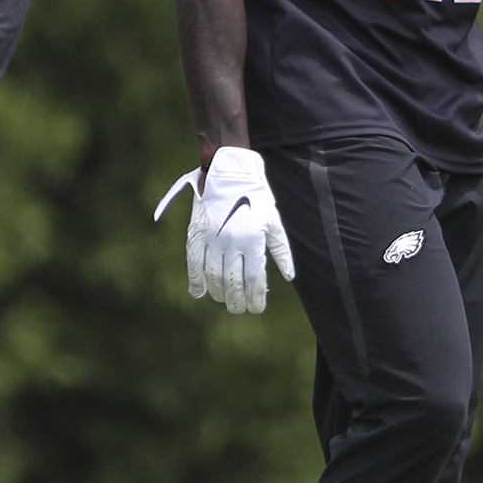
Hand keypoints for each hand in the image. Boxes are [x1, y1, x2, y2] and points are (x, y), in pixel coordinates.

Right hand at [152, 146, 295, 313]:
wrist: (229, 173)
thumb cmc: (256, 197)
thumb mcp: (273, 222)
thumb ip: (281, 251)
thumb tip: (288, 277)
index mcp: (252, 241)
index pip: (254, 279)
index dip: (255, 297)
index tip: (256, 308)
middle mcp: (231, 243)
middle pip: (233, 282)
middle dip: (237, 300)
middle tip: (239, 309)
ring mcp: (212, 239)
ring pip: (213, 276)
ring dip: (219, 293)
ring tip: (225, 301)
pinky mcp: (197, 233)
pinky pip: (194, 262)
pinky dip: (195, 280)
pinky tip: (198, 292)